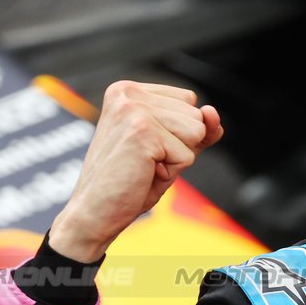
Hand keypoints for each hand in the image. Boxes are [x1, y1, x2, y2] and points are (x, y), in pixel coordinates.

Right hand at [49, 81, 222, 261]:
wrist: (94, 214)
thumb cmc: (127, 183)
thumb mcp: (170, 148)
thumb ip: (198, 128)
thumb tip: (212, 112)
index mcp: (128, 90)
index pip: (189, 101)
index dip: (179, 132)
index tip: (146, 147)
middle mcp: (127, 93)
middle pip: (196, 115)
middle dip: (180, 146)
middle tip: (143, 161)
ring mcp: (133, 109)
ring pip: (197, 132)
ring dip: (176, 159)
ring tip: (143, 166)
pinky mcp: (142, 132)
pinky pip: (187, 155)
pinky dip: (171, 173)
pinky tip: (142, 174)